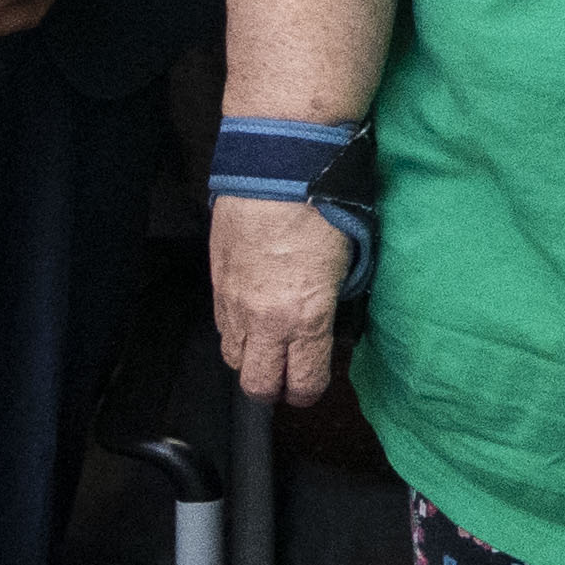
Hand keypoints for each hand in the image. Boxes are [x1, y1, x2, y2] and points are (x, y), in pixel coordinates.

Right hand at [212, 193, 350, 408]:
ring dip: (251, 360)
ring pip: (233, 358)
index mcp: (306, 317)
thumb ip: (334, 302)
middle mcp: (266, 320)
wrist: (276, 172)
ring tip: (268, 350)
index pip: (304, 380)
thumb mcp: (348, 263)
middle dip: (273, 389)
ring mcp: (236, 304)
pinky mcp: (217, 284)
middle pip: (258, 383)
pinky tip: (250, 321)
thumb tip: (328, 321)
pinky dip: (236, 332)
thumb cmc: (324, 209)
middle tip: (286, 381)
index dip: (310, 392)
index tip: (313, 387)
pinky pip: (222, 327)